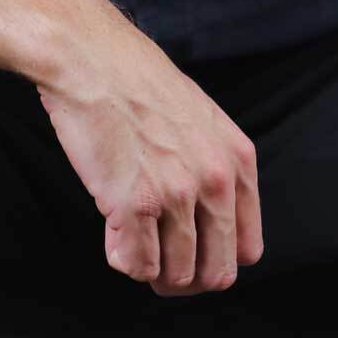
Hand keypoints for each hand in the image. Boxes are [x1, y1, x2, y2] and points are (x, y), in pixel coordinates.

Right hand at [33, 0, 262, 294]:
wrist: (91, 59)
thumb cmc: (137, 84)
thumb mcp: (203, 120)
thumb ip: (215, 169)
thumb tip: (208, 224)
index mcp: (237, 162)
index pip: (246, 249)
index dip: (215, 259)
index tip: (191, 254)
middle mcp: (214, 181)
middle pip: (215, 273)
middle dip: (185, 279)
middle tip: (159, 265)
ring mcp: (175, 194)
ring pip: (174, 276)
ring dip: (151, 270)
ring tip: (132, 240)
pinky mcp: (133, 203)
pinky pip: (135, 266)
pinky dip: (123, 260)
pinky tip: (112, 232)